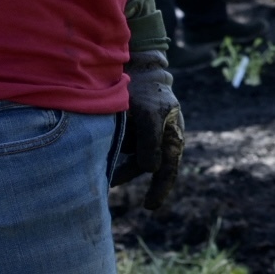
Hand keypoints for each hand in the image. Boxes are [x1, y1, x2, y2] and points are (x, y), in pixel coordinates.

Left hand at [114, 49, 184, 209]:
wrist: (139, 67)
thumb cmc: (148, 91)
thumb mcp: (150, 115)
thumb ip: (150, 143)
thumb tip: (151, 170)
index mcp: (172, 137)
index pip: (168, 170)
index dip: (160, 190)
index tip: (149, 207)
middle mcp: (160, 138)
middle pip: (146, 167)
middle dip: (127, 175)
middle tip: (109, 187)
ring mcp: (145, 133)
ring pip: (131, 157)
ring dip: (118, 163)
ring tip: (103, 165)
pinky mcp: (132, 127)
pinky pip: (123, 145)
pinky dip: (113, 150)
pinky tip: (102, 147)